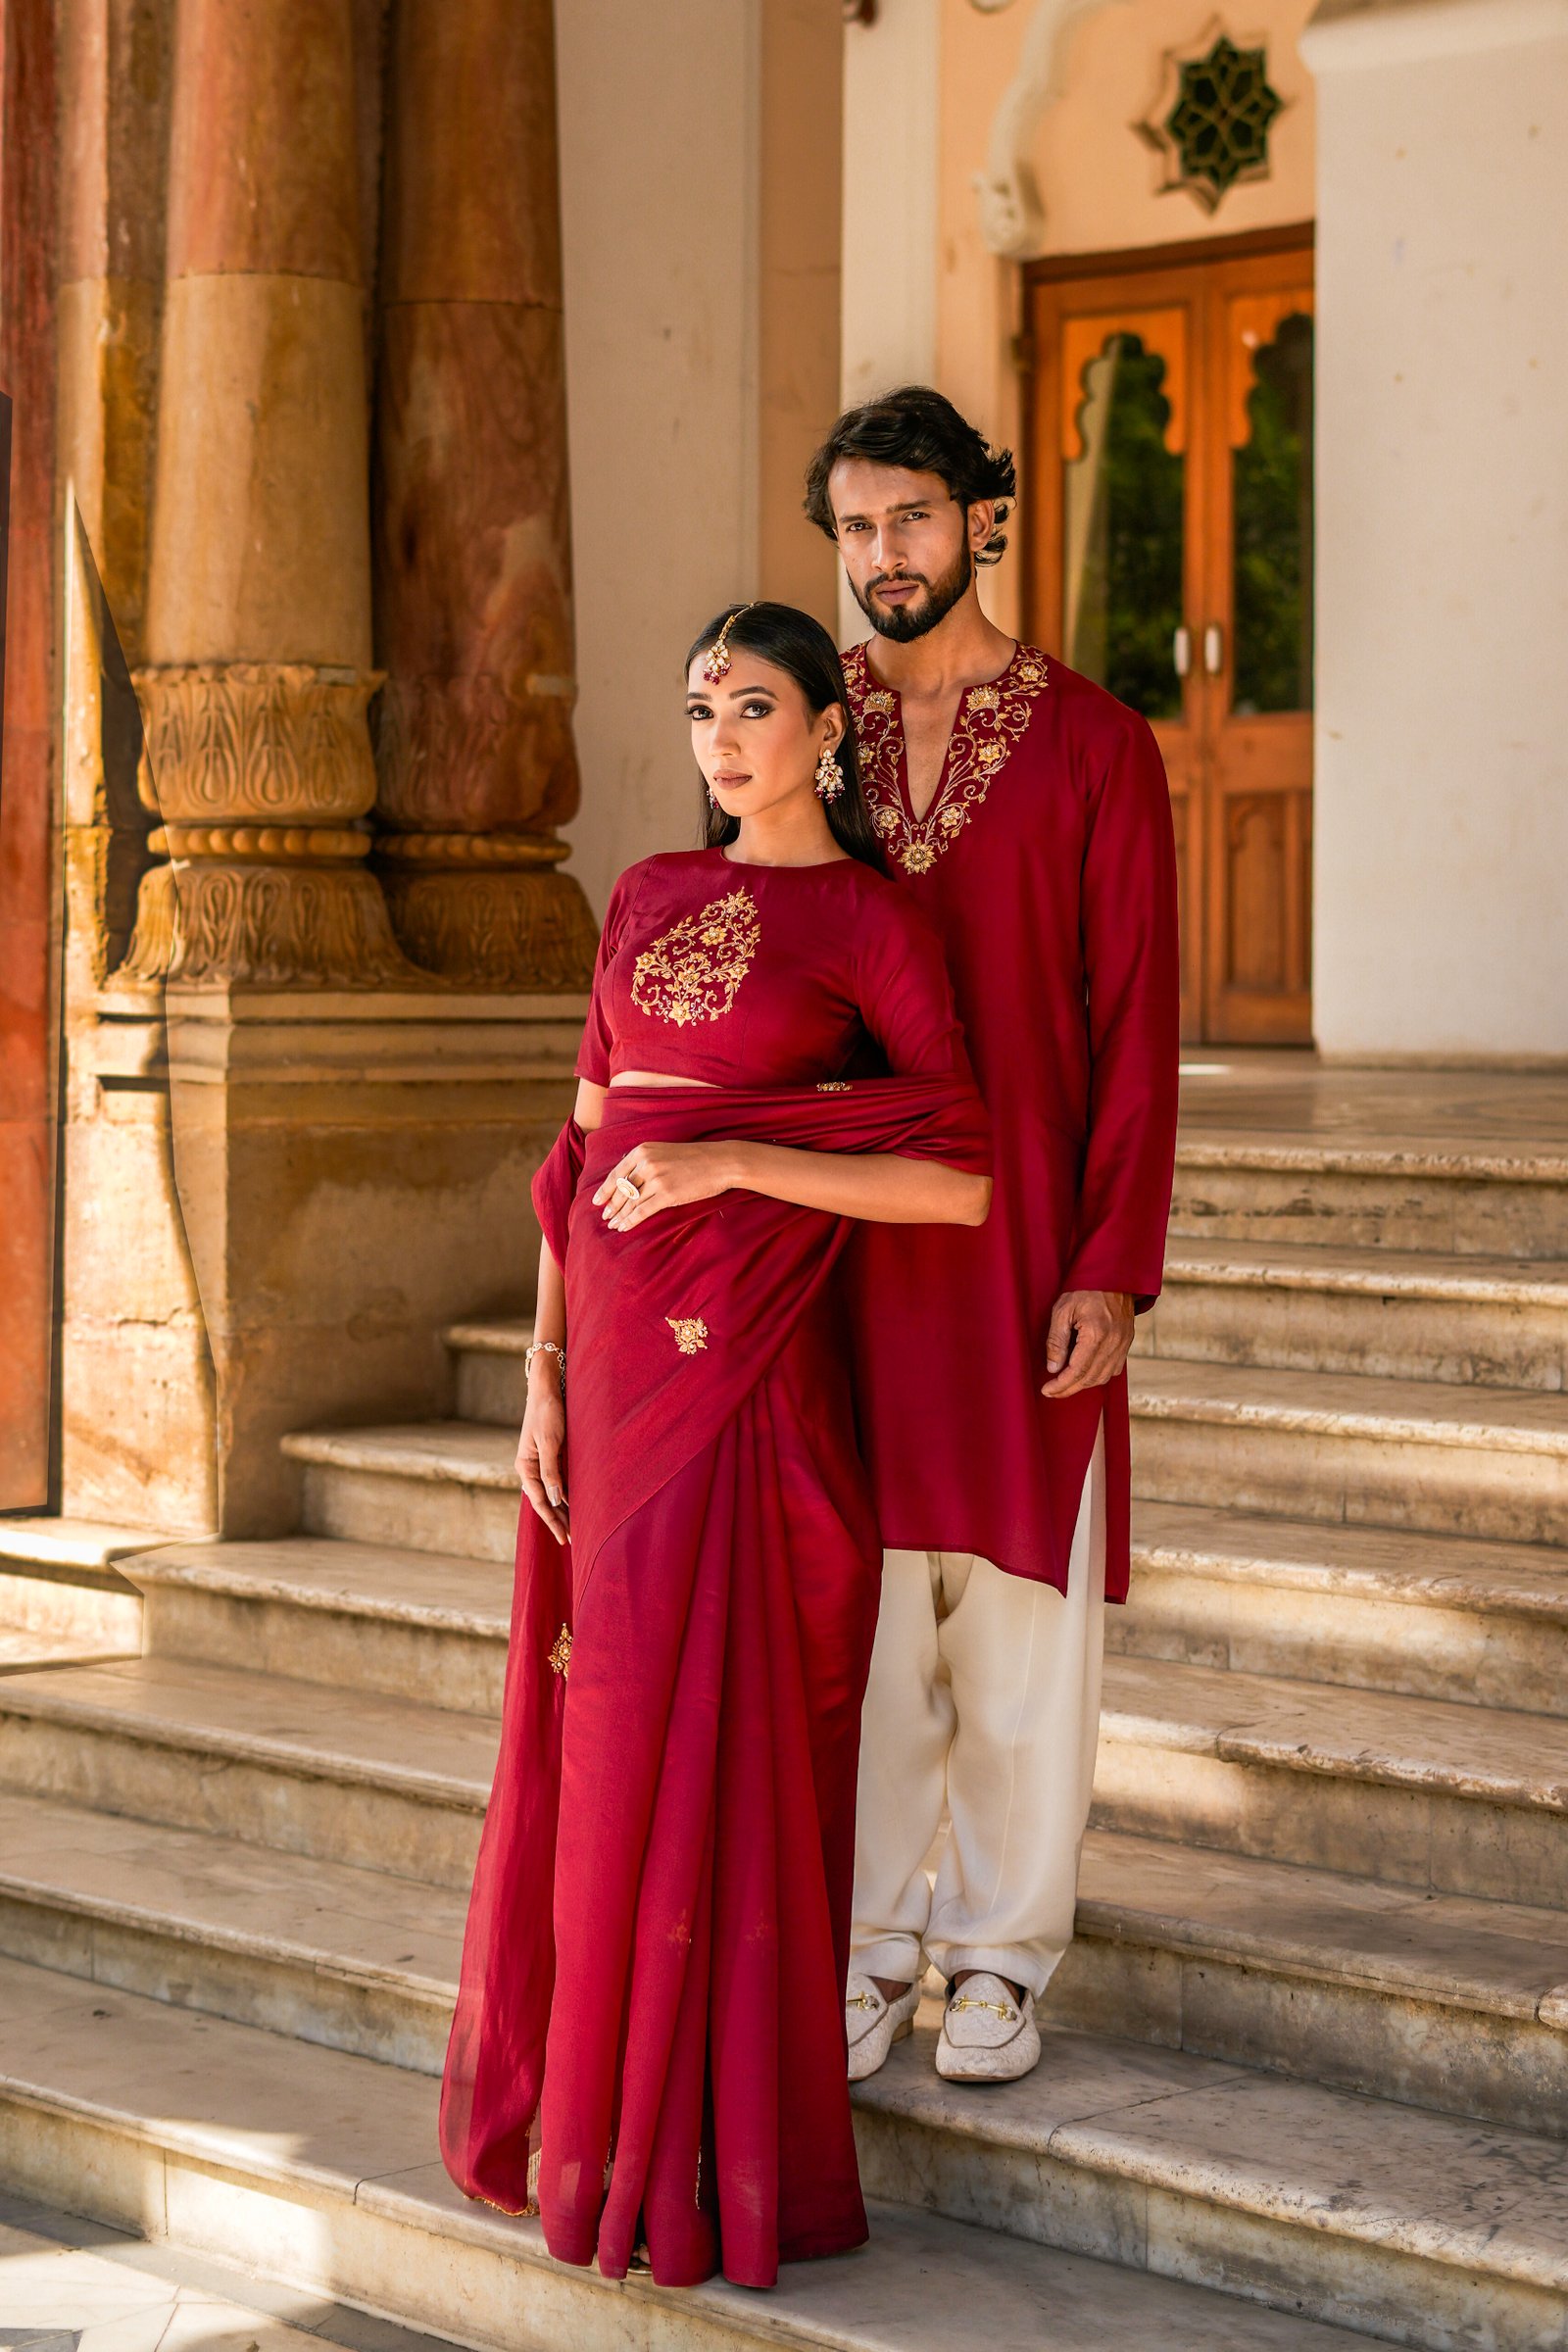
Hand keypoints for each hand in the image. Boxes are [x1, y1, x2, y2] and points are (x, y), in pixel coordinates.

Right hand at [516, 1375, 568, 1544]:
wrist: (548, 1388)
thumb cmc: (547, 1412)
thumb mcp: (549, 1441)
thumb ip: (551, 1471)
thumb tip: (554, 1498)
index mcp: (525, 1466)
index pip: (539, 1500)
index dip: (552, 1520)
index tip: (564, 1537)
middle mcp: (532, 1467)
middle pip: (545, 1500)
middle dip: (558, 1520)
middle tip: (573, 1541)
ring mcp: (542, 1462)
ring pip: (553, 1492)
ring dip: (564, 1509)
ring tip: (576, 1528)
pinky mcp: (553, 1456)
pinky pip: (560, 1480)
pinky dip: (568, 1494)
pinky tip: (578, 1504)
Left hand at [593, 1140, 740, 1231]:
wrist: (721, 1162)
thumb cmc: (695, 1158)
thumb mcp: (665, 1151)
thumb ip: (645, 1161)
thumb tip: (627, 1177)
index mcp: (643, 1150)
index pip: (616, 1173)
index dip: (605, 1189)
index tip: (597, 1201)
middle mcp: (646, 1163)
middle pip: (621, 1189)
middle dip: (611, 1205)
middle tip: (605, 1216)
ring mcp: (656, 1179)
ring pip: (629, 1202)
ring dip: (619, 1215)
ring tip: (613, 1224)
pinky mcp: (667, 1194)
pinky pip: (642, 1211)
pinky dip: (630, 1221)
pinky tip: (624, 1227)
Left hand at [1039, 1289, 1134, 1398]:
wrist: (1114, 1276)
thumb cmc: (1085, 1289)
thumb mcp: (1062, 1309)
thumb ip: (1056, 1340)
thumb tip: (1053, 1368)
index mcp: (1096, 1334)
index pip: (1077, 1371)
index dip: (1061, 1385)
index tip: (1047, 1390)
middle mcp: (1113, 1343)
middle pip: (1090, 1379)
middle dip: (1069, 1389)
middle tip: (1052, 1391)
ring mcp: (1123, 1344)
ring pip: (1103, 1377)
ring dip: (1083, 1385)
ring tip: (1065, 1384)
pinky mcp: (1127, 1343)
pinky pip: (1114, 1369)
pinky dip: (1098, 1376)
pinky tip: (1085, 1373)